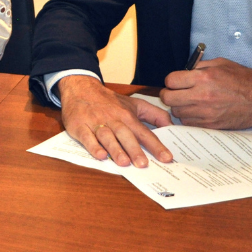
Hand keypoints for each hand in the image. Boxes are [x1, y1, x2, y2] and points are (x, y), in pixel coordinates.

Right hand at [58, 75, 173, 167]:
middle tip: (143, 164)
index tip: (166, 158)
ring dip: (115, 149)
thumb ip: (154, 114)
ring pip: (106, 136)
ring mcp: (95, 122)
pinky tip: (100, 155)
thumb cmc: (110, 101)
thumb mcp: (134, 103)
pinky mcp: (80, 126)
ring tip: (124, 163)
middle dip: (134, 149)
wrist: (80, 87)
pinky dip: (93, 146)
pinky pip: (86, 137)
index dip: (156, 145)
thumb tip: (172, 125)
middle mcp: (113, 119)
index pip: (144, 132)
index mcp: (127, 115)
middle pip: (125, 134)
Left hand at [161, 58, 251, 128]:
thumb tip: (183, 72)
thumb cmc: (243, 79)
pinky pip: (188, 123)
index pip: (171, 81)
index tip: (176, 81)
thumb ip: (199, 66)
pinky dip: (189, 117)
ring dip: (179, 106)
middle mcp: (202, 96)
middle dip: (170, 94)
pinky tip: (197, 111)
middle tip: (177, 92)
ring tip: (189, 101)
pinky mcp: (211, 125)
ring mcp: (206, 113)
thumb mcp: (220, 64)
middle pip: (169, 98)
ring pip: (177, 112)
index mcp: (203, 78)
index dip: (172, 80)